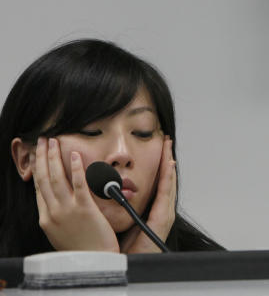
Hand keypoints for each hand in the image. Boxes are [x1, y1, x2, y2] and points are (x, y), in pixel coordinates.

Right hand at [32, 137, 119, 251]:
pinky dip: (75, 169)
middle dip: (42, 157)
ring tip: (54, 141)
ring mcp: (67, 211)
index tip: (38, 154)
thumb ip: (57, 216)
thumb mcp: (60, 233)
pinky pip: (78, 185)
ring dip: (54, 157)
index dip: (38, 169)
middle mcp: (53, 213)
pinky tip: (75, 155)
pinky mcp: (84, 210)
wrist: (94, 263)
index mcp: (46, 218)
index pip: (39, 188)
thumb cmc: (81, 249)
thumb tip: (56, 202)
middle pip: (44, 179)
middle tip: (42, 140)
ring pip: (56, 179)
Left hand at [120, 136, 175, 253]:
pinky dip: (168, 179)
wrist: (123, 265)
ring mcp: (163, 214)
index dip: (160, 165)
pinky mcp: (161, 219)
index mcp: (151, 211)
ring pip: (168, 184)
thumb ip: (121, 207)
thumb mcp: (122, 223)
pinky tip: (168, 167)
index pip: (158, 183)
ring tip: (168, 149)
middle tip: (167, 142)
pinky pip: (165, 194)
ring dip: (169, 165)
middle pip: (166, 180)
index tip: (160, 149)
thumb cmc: (120, 250)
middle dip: (167, 160)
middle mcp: (160, 211)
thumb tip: (109, 190)